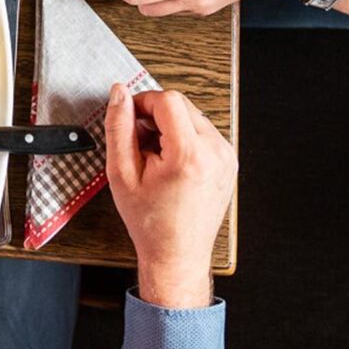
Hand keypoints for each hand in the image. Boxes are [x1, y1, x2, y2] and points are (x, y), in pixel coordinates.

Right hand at [104, 83, 236, 308]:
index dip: (143, 102)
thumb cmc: (150, 222)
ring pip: (192, 116)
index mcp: (189, 155)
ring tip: (154, 156)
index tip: (130, 117)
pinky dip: (183, 138)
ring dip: (170, 126)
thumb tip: (119, 94)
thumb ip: (119, 128)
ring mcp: (226, 157)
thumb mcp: (122, 174)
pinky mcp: (228, 161)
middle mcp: (215, 153)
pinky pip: (203, 132)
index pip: (168, 100)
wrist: (177, 254)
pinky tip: (170, 162)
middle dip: (155, 115)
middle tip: (139, 141)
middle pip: (182, 105)